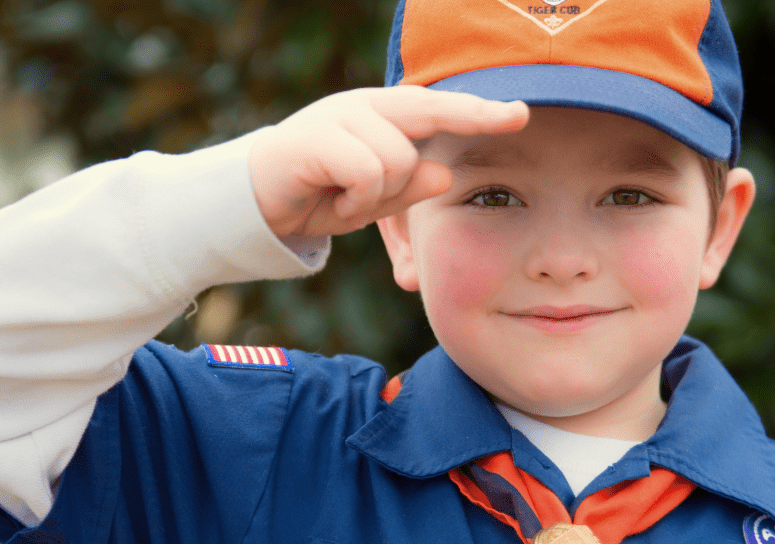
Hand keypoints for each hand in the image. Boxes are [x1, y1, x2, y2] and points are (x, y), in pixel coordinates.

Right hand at [248, 86, 528, 238]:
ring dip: (378, 196)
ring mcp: (339, 116)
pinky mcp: (316, 137)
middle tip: (517, 117)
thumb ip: (407, 188)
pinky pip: (366, 170)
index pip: (437, 108)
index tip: (521, 113)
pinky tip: (336, 205)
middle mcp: (364, 107)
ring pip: (397, 157)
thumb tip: (444, 174)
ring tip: (349, 204)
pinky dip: (356, 200)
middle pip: (428, 109)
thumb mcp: (372, 201)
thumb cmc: (319, 197)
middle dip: (474, 114)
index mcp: (381, 117)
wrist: (253, 206)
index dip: (479, 111)